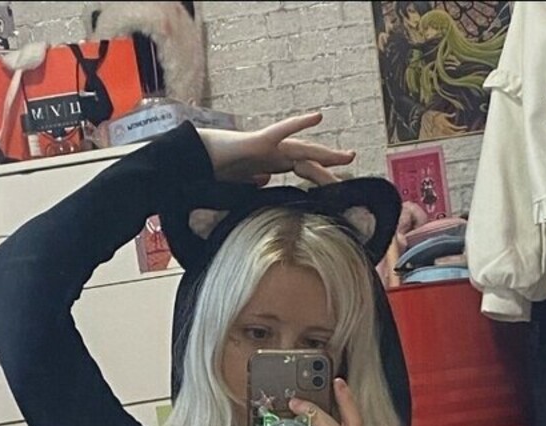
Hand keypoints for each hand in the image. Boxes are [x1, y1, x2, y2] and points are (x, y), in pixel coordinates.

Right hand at [198, 112, 354, 187]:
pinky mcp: (258, 141)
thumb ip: (252, 182)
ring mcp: (266, 147)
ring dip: (325, 153)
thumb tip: (264, 182)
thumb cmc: (212, 169)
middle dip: (329, 163)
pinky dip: (299, 124)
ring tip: (348, 156)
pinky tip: (317, 117)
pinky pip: (282, 131)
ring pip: (302, 149)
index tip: (337, 187)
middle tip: (352, 163)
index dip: (319, 177)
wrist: (193, 161)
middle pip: (307, 159)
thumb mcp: (237, 183)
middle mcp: (272, 154)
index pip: (300, 170)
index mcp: (268, 165)